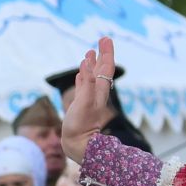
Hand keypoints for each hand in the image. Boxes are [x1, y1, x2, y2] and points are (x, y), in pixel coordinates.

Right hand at [62, 36, 117, 160]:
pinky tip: (81, 72)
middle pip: (102, 70)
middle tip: (102, 39)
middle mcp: (96, 93)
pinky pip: (83, 87)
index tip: (105, 39)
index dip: (106, 53)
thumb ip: (86, 82)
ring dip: (92, 64)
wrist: (79, 146)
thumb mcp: (84, 102)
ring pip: (92, 77)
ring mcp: (89, 99)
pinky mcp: (81, 106)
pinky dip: (83, 76)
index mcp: (99, 90)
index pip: (106, 68)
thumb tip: (87, 61)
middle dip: (102, 55)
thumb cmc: (81, 126)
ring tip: (89, 53)